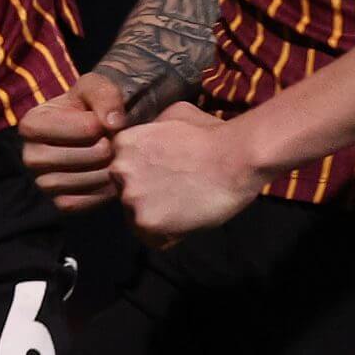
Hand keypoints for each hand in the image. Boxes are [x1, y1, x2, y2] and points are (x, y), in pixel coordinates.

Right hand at [19, 72, 129, 212]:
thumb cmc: (89, 106)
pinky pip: (83, 203)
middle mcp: (30, 156)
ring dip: (107, 170)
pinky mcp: (59, 202)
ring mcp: (42, 182)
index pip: (81, 129)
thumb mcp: (95, 87)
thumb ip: (104, 95)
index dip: (100, 124)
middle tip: (111, 142)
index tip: (102, 121)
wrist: (95, 131)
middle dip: (106, 148)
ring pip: (82, 181)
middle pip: (81, 157)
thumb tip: (113, 124)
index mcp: (31, 124)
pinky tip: (109, 177)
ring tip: (113, 158)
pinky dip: (102, 192)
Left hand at [108, 102, 268, 244]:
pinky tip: (188, 223)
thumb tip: (152, 135)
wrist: (234, 157)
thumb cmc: (210, 134)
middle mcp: (119, 171)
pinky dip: (170, 237)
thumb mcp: (174, 115)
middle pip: (127, 193)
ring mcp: (131, 198)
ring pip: (137, 218)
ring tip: (184, 210)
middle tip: (176, 195)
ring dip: (158, 218)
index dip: (145, 176)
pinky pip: (153, 239)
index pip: (123, 170)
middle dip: (148, 196)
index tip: (165, 178)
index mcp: (122, 144)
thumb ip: (153, 128)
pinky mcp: (147, 222)